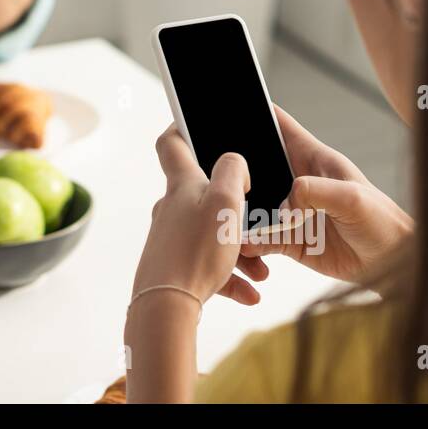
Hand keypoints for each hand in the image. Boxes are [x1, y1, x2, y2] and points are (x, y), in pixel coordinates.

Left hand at [131, 125, 253, 306]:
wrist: (165, 306)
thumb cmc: (195, 251)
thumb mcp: (225, 202)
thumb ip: (233, 172)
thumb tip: (233, 160)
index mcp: (182, 185)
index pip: (172, 143)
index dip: (182, 127)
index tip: (195, 122)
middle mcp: (171, 208)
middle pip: (206, 196)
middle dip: (238, 210)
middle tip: (259, 223)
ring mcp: (171, 237)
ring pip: (213, 235)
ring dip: (241, 250)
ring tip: (262, 271)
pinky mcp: (173, 266)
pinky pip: (208, 266)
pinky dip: (230, 277)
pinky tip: (250, 293)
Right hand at [238, 105, 413, 285]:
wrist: (394, 266)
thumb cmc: (383, 223)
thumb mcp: (353, 198)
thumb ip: (316, 191)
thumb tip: (284, 200)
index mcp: (314, 160)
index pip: (282, 127)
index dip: (258, 113)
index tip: (233, 106)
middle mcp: (298, 183)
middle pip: (258, 166)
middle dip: (236, 168)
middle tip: (217, 174)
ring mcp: (291, 212)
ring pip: (253, 206)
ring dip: (239, 211)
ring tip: (224, 216)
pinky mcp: (290, 241)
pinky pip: (260, 239)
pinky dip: (248, 243)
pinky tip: (242, 246)